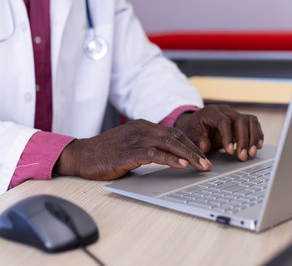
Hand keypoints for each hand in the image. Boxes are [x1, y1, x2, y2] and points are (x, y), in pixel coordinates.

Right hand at [54, 119, 211, 179]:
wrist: (82, 155)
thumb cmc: (105, 153)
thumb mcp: (130, 145)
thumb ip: (148, 148)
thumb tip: (169, 158)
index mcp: (143, 126)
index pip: (173, 133)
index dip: (190, 144)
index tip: (203, 155)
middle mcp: (141, 129)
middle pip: (175, 137)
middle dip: (195, 150)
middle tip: (208, 162)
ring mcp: (135, 139)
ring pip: (169, 144)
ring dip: (188, 155)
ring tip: (202, 165)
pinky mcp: (129, 151)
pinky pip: (154, 153)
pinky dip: (170, 159)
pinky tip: (181, 165)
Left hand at [174, 104, 263, 160]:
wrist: (195, 124)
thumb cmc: (192, 130)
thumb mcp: (189, 136)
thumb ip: (196, 141)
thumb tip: (205, 145)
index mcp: (211, 112)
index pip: (224, 122)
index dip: (228, 136)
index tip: (230, 151)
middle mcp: (225, 110)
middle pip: (241, 120)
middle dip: (244, 139)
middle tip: (243, 156)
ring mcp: (234, 115)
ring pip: (250, 121)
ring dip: (254, 137)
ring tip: (252, 153)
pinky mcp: (240, 122)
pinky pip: (253, 124)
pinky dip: (257, 135)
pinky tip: (257, 146)